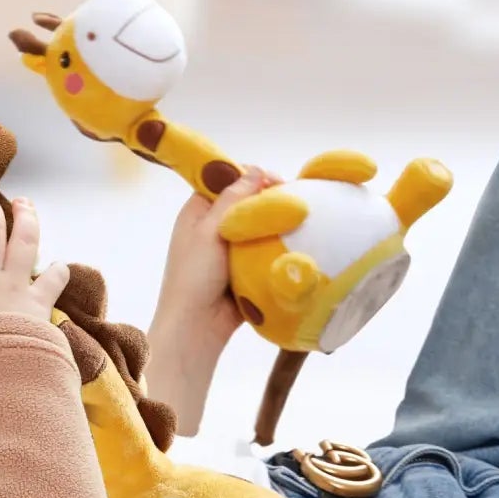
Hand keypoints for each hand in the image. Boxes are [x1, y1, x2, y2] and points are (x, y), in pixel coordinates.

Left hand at [151, 165, 282, 350]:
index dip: (251, 177)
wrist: (196, 328)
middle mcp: (212, 228)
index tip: (277, 182)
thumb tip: (255, 169)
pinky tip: (300, 245)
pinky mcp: (245, 271)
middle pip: (246, 205)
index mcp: (197, 213)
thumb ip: (233, 199)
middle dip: (269, 203)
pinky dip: (279, 250)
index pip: (226, 182)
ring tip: (303, 222)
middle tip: (296, 203)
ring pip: (259, 229)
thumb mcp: (210, 230)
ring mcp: (230, 251)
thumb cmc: (194, 276)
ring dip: (277, 227)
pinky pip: (266, 254)